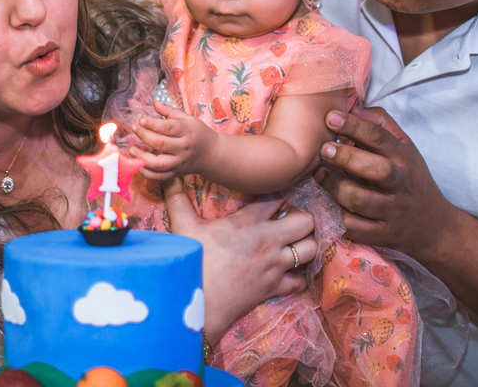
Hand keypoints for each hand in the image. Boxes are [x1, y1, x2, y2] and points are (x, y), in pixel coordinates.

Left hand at [132, 101, 216, 179]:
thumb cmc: (198, 133)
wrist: (212, 154)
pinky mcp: (176, 173)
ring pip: (159, 164)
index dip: (153, 123)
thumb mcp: (189, 119)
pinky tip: (138, 164)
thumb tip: (155, 103)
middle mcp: (183, 149)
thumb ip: (170, 111)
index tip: (141, 120)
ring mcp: (179, 163)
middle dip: (144, 136)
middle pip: (161, 144)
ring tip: (132, 149)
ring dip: (142, 158)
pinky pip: (159, 177)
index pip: (168, 127)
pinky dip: (147, 173)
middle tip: (134, 128)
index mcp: (188, 132)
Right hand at [164, 178, 316, 340]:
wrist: (197, 303)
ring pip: (311, 249)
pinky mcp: (275, 287)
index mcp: (248, 221)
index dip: (280, 191)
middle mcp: (268, 240)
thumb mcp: (182, 225)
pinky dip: (298, 276)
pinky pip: (300, 280)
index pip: (278, 196)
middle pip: (306, 220)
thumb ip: (176, 197)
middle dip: (302, 216)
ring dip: (306, 244)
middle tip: (290, 218)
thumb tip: (166, 174)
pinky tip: (288, 271)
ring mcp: (275, 265)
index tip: (275, 194)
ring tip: (294, 241)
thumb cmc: (190, 261)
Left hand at [314, 106, 457, 262]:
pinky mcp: (383, 235)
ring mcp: (392, 212)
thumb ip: (382, 126)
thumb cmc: (412, 180)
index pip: (380, 138)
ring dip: (336, 188)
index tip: (330, 117)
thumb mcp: (406, 149)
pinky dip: (342, 217)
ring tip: (320, 175)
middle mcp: (401, 185)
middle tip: (323, 148)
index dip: (354, 126)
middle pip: (376, 170)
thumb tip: (354, 107)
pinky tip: (333, 205)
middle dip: (346, 158)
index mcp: (404, 159)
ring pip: (361, 201)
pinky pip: (357, 228)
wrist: (434, 227)